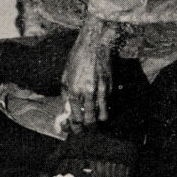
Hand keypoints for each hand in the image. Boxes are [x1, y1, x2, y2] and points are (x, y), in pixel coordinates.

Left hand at [63, 17, 116, 131]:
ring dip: (98, 121)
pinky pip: (108, 105)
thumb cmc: (77, 58)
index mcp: (74, 90)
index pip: (75, 118)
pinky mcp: (110, 87)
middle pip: (90, 121)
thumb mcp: (65, 76)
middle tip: (86, 131)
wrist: (94, 44)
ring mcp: (101, 90)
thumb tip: (68, 111)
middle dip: (88, 129)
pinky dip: (104, 109)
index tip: (76, 131)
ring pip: (102, 116)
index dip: (75, 128)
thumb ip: (66, 95)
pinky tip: (100, 106)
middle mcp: (88, 93)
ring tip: (94, 121)